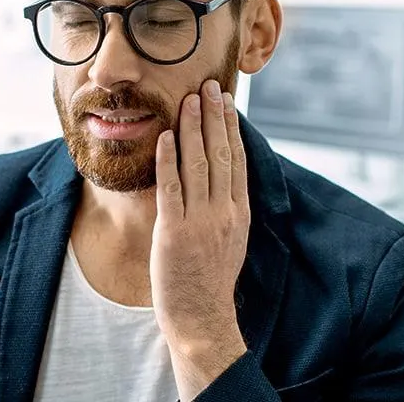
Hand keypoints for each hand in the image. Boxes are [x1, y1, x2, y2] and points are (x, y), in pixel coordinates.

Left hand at [150, 79, 250, 398]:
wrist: (202, 318)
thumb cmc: (209, 280)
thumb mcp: (229, 239)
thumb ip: (225, 207)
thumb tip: (220, 178)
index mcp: (238, 212)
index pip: (237, 159)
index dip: (230, 127)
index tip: (226, 99)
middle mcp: (223, 212)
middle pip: (220, 154)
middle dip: (213, 117)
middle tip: (209, 85)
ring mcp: (200, 221)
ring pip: (198, 164)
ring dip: (192, 128)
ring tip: (189, 99)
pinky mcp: (174, 232)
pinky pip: (171, 189)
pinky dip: (168, 160)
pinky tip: (165, 136)